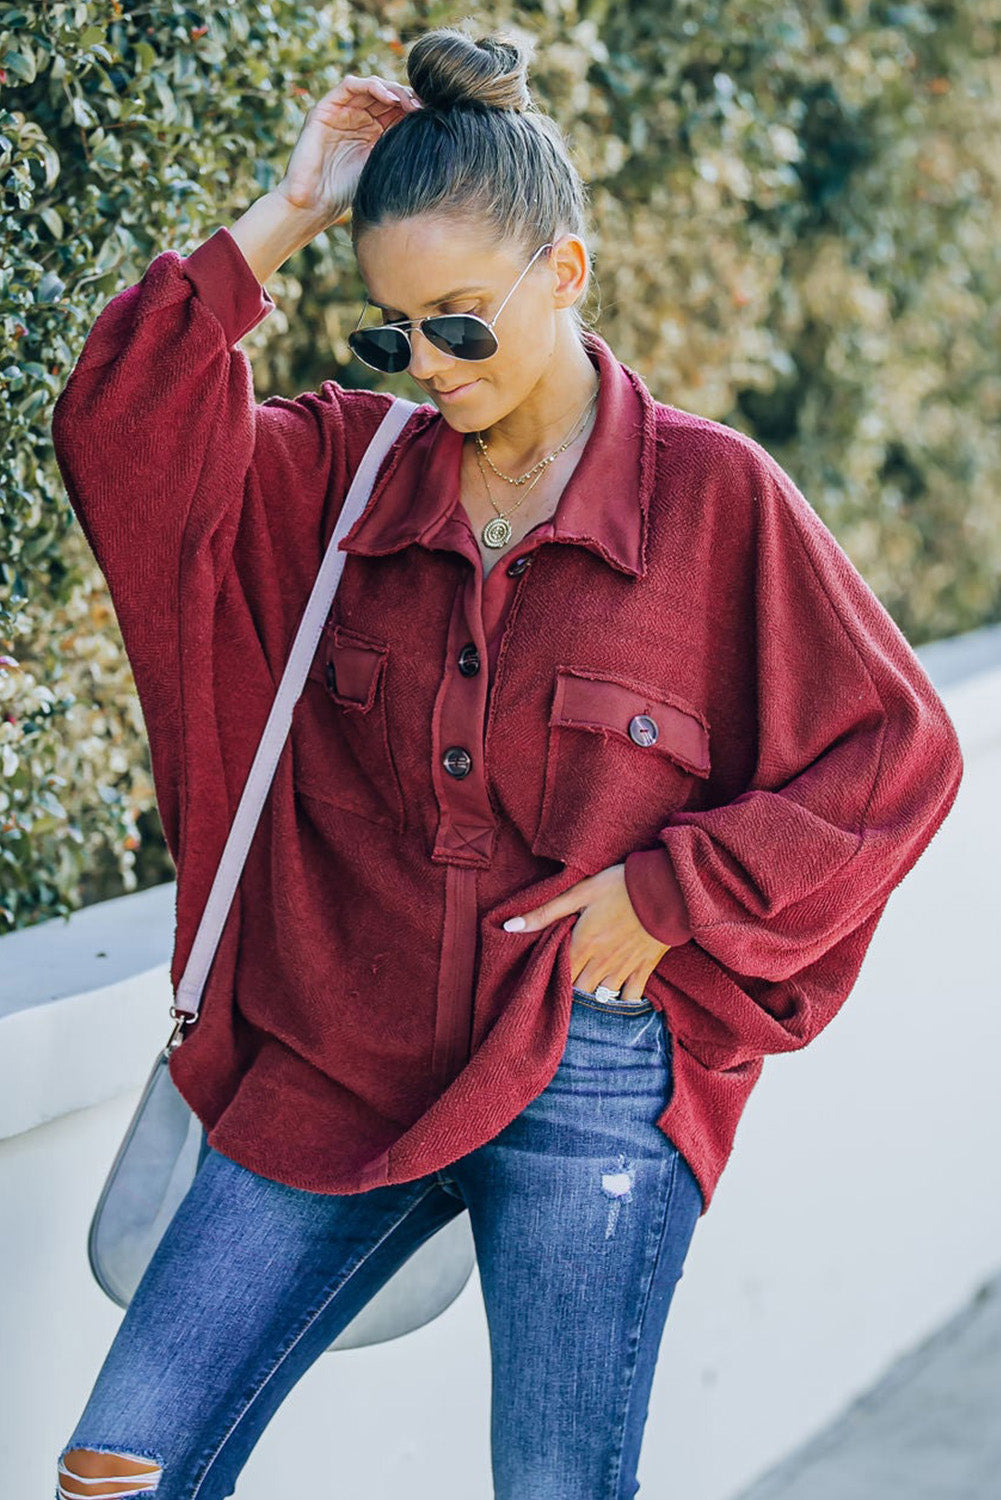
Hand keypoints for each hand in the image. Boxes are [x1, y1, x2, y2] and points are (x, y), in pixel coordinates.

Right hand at [276, 74, 422, 223]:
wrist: (315, 203)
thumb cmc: (349, 193)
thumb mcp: (383, 165)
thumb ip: (400, 146)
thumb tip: (437, 134)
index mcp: (374, 132)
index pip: (397, 109)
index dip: (415, 107)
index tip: (434, 114)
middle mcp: (358, 118)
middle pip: (386, 94)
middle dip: (406, 96)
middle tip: (423, 106)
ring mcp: (341, 111)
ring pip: (370, 86)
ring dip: (391, 89)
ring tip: (407, 102)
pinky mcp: (325, 108)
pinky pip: (349, 85)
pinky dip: (370, 86)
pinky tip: (388, 97)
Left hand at [502, 863, 670, 1001]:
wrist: (667, 888)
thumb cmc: (620, 886)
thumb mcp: (580, 892)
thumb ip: (545, 912)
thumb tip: (510, 926)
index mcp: (582, 945)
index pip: (556, 975)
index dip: (548, 980)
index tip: (541, 980)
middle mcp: (601, 963)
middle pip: (577, 991)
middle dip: (568, 993)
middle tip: (561, 990)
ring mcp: (624, 969)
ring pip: (601, 997)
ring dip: (592, 998)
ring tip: (584, 998)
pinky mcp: (644, 969)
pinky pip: (631, 998)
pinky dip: (622, 1003)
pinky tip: (615, 1000)